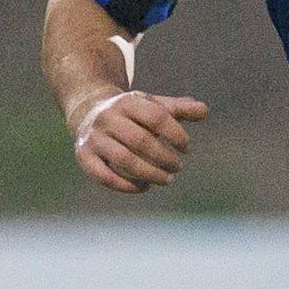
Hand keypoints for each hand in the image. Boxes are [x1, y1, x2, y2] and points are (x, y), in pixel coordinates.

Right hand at [70, 89, 208, 193]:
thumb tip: (204, 111)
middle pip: (140, 140)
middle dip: (164, 158)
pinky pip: (105, 176)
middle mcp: (107, 118)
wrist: (88, 112)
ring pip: (124, 160)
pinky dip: (127, 185)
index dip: (175, 134)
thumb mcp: (153, 105)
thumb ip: (179, 109)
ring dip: (150, 174)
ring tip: (167, 179)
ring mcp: (94, 138)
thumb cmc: (131, 113)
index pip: (156, 117)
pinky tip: (144, 187)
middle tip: (178, 167)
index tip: (186, 149)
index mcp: (127, 102)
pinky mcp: (84, 156)